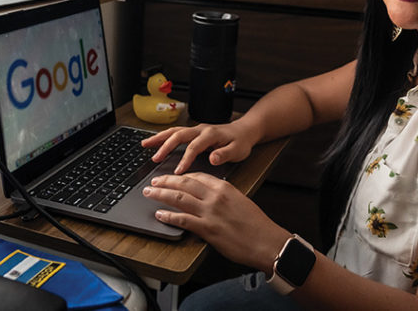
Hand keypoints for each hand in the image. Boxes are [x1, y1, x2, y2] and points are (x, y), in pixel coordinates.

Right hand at [141, 121, 258, 173]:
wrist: (244, 131)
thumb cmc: (241, 142)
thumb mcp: (238, 150)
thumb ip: (225, 154)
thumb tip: (213, 158)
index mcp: (211, 134)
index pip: (194, 146)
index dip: (185, 159)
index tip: (178, 172)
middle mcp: (201, 129)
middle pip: (179, 135)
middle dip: (165, 146)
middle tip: (155, 158)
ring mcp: (196, 129)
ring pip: (174, 131)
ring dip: (159, 138)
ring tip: (145, 145)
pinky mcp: (194, 132)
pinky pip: (176, 132)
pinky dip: (163, 136)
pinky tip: (154, 142)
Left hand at [143, 172, 289, 271]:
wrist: (267, 242)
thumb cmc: (257, 225)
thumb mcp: (240, 201)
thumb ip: (223, 196)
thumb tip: (208, 197)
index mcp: (224, 187)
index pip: (197, 176)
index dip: (181, 175)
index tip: (172, 176)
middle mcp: (215, 196)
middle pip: (184, 183)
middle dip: (165, 181)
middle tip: (153, 182)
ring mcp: (210, 212)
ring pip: (179, 198)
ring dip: (161, 194)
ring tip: (150, 193)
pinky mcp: (207, 229)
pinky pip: (183, 220)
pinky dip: (169, 216)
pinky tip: (160, 214)